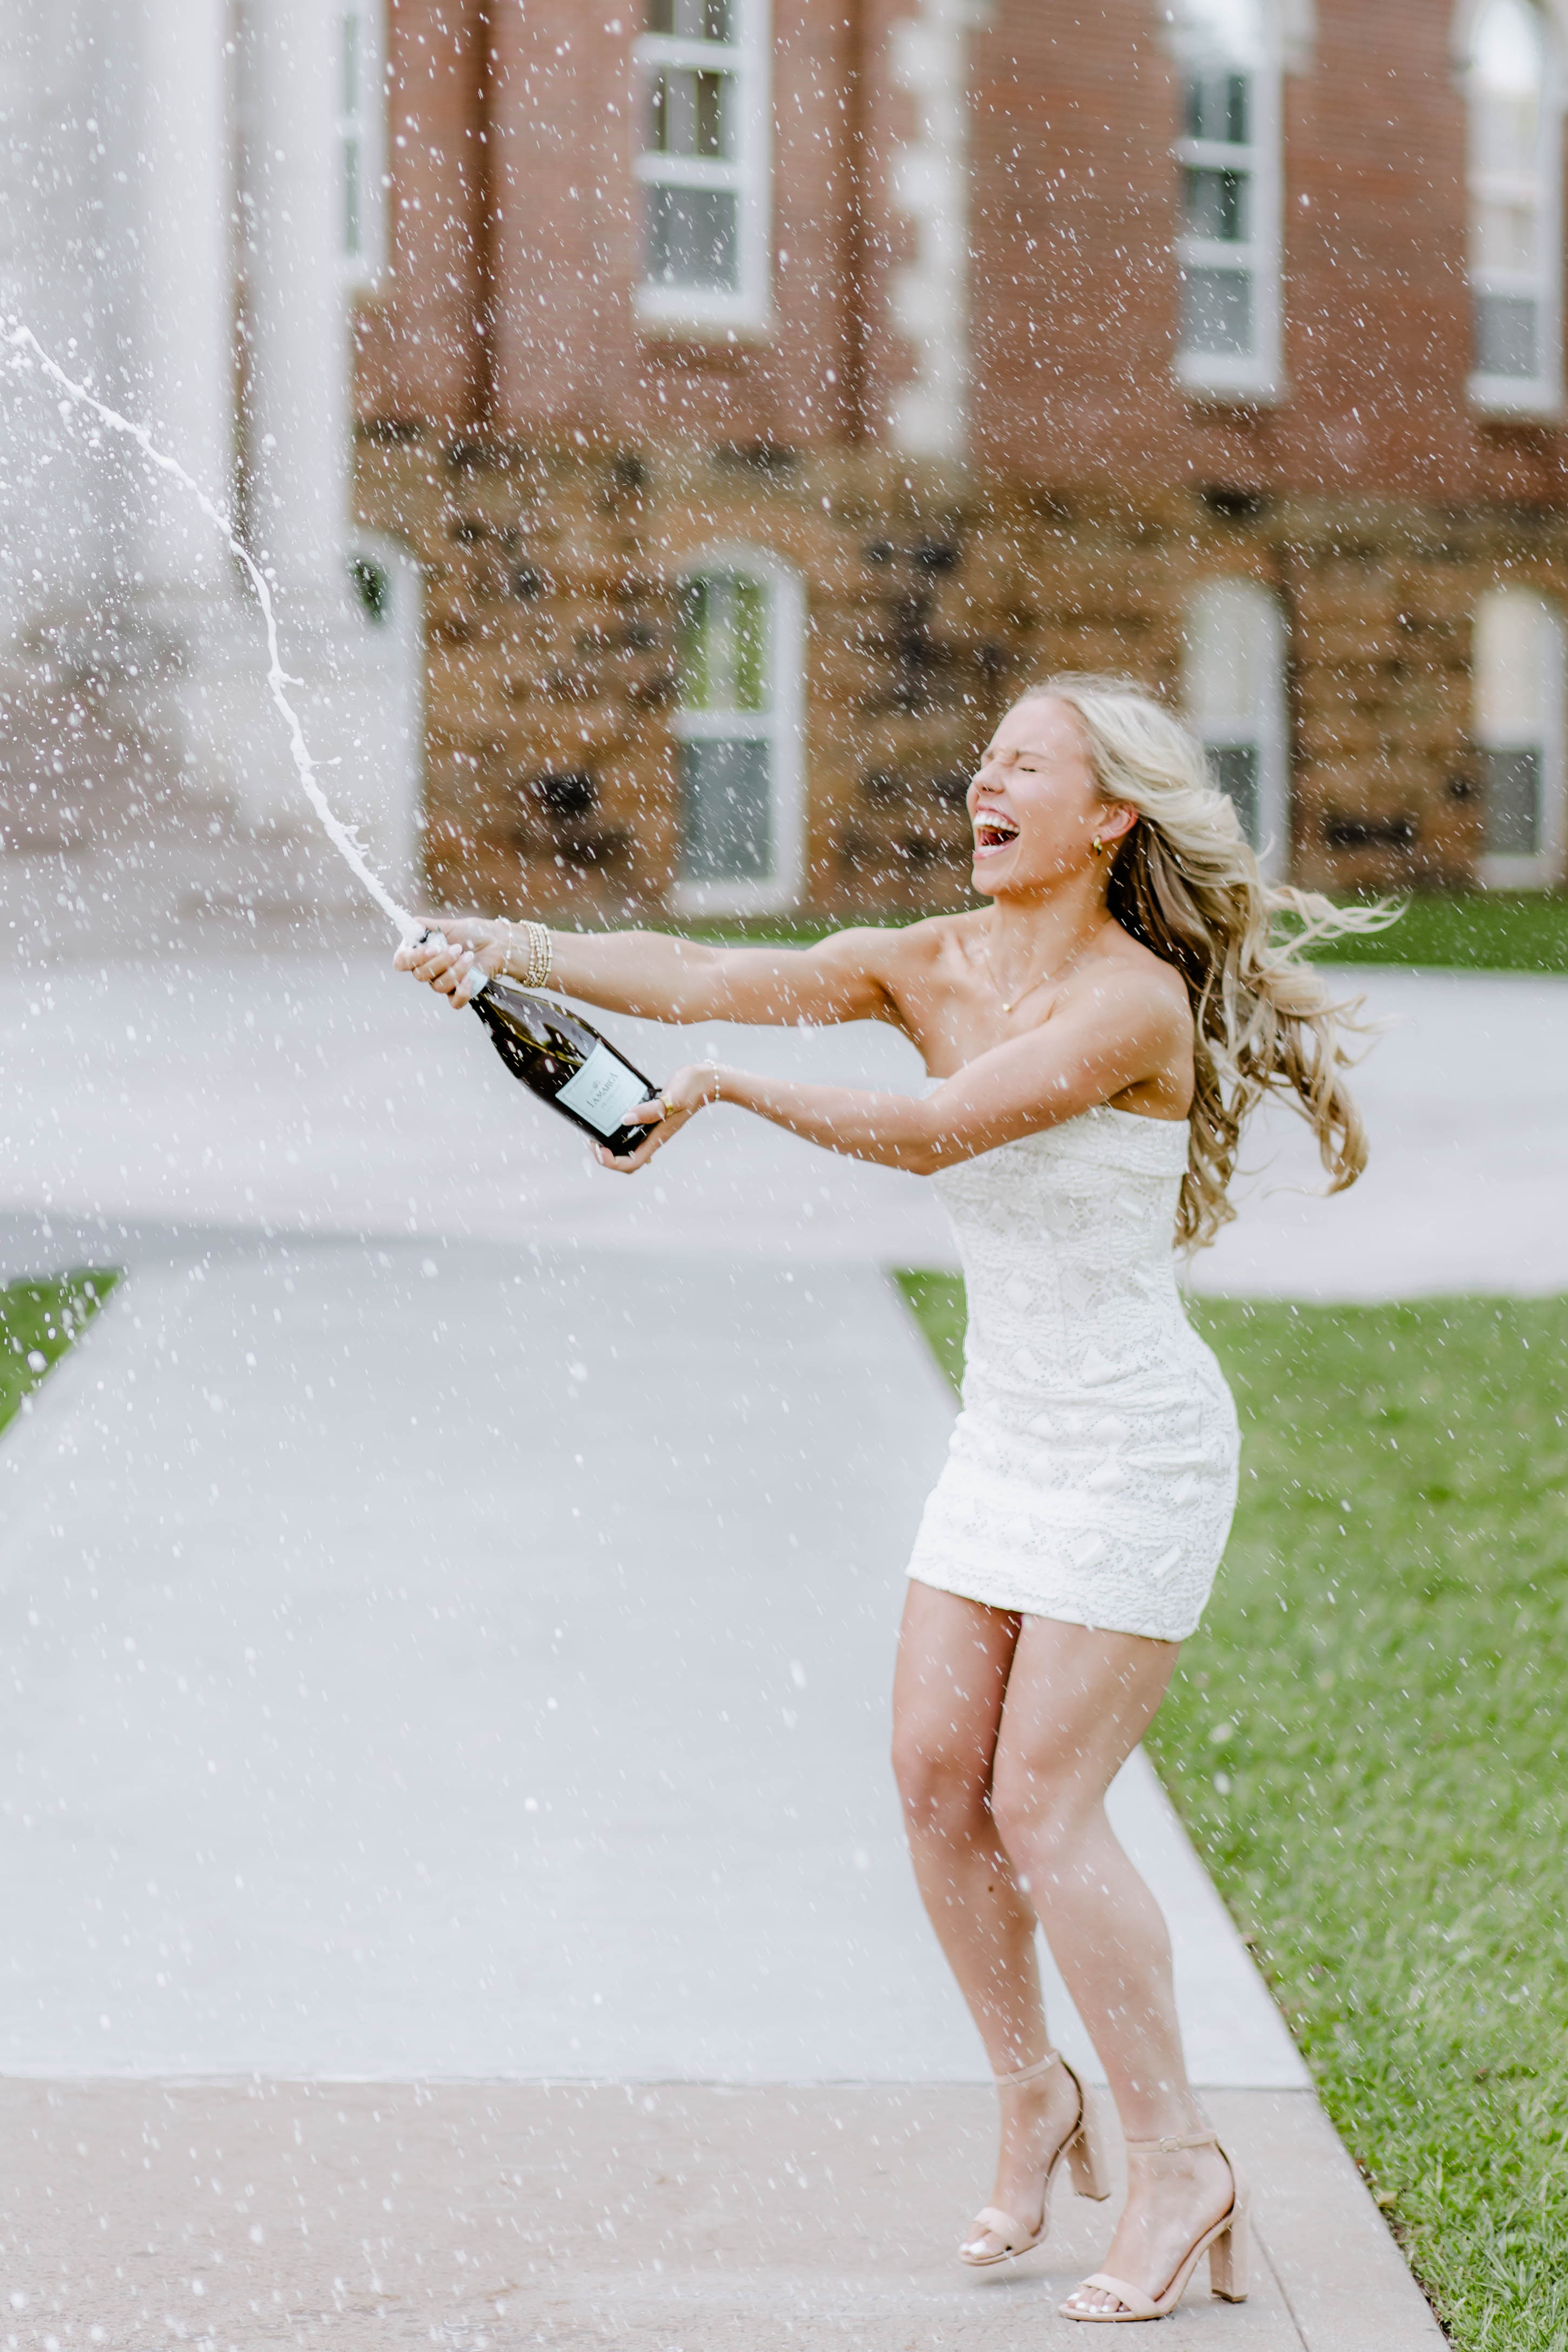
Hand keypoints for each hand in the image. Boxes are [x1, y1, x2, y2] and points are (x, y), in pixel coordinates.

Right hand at [393, 916, 510, 1006]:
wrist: (495, 942)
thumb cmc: (470, 932)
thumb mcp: (447, 924)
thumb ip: (425, 925)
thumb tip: (410, 925)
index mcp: (419, 952)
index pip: (401, 962)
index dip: (414, 958)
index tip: (433, 948)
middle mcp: (427, 969)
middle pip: (421, 975)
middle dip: (442, 961)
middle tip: (458, 948)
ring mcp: (442, 982)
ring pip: (439, 986)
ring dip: (456, 970)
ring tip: (469, 956)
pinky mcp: (458, 992)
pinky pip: (454, 1002)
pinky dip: (462, 991)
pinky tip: (469, 978)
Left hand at [595, 1062, 724, 1174]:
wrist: (706, 1081)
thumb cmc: (691, 1089)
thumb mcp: (671, 1099)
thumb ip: (650, 1110)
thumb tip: (625, 1118)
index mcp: (657, 1138)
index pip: (631, 1164)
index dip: (611, 1162)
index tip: (599, 1147)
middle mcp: (653, 1137)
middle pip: (626, 1160)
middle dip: (605, 1155)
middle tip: (592, 1138)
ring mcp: (653, 1129)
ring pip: (627, 1146)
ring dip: (610, 1143)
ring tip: (596, 1129)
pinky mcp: (652, 1118)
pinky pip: (632, 1130)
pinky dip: (619, 1127)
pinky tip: (612, 1113)